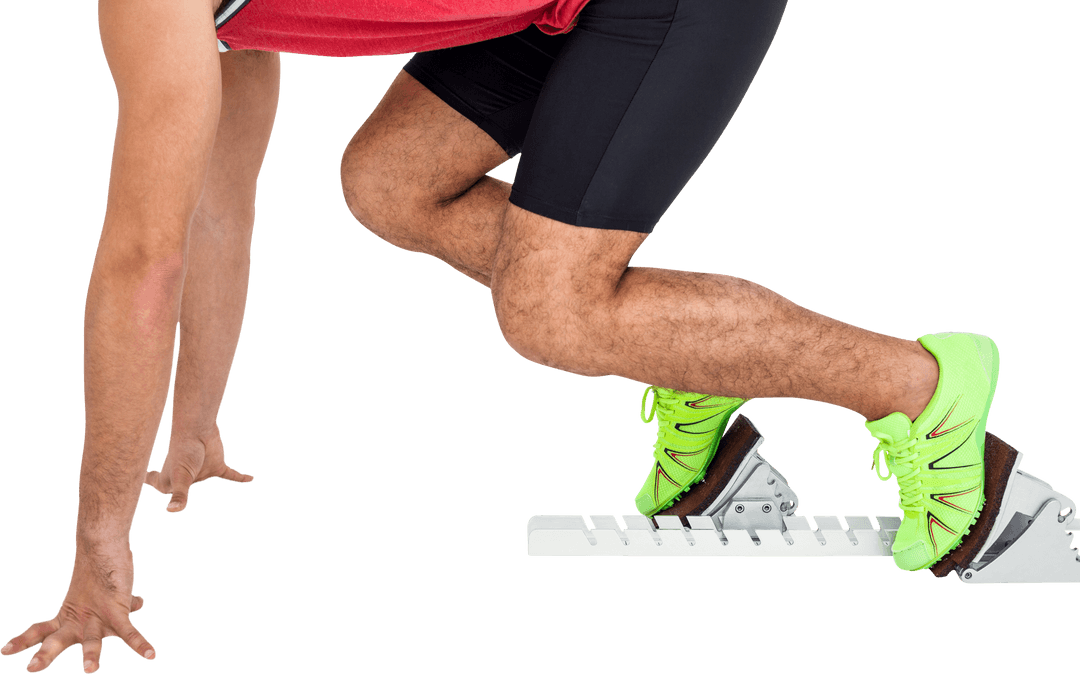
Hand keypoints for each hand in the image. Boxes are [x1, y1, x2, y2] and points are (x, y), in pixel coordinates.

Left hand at [1, 548, 152, 672]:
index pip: (40, 630)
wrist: (103, 543)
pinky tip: (151, 654)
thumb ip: (120, 604)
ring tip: (89, 671)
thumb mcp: (106, 593)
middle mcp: (79, 619)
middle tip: (31, 668)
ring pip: (91, 640)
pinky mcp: (118, 610)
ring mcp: (97, 616)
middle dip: (45, 654)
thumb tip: (139, 604)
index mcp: (68, 615)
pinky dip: (141, 644)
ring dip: (90, 656)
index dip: (23, 641)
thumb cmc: (104, 566)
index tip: (5, 650)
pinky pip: (130, 631)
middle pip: (56, 640)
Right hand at [146, 426, 253, 512]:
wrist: (198, 430)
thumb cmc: (184, 453)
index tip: (144, 476)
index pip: (157, 484)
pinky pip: (230, 475)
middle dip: (170, 484)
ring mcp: (201, 471)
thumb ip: (179, 494)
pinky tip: (250, 478)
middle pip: (177, 484)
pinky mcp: (218, 466)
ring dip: (202, 477)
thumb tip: (172, 510)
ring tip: (200, 467)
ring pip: (202, 478)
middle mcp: (185, 476)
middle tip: (155, 477)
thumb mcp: (181, 477)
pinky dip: (240, 477)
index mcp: (170, 480)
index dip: (150, 481)